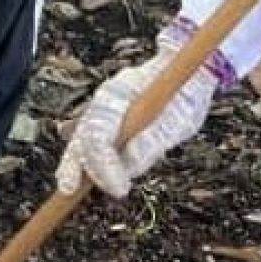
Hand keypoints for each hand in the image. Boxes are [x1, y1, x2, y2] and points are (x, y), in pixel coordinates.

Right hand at [57, 26, 219, 198]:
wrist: (189, 71)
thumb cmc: (186, 92)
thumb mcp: (181, 117)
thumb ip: (155, 139)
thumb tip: (131, 162)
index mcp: (121, 93)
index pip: (101, 132)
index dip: (105, 164)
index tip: (119, 188)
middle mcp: (106, 99)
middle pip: (82, 134)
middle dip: (77, 165)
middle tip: (73, 190)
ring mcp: (104, 107)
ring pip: (80, 137)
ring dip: (75, 164)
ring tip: (71, 188)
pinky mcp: (109, 119)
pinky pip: (88, 139)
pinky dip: (82, 158)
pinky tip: (76, 177)